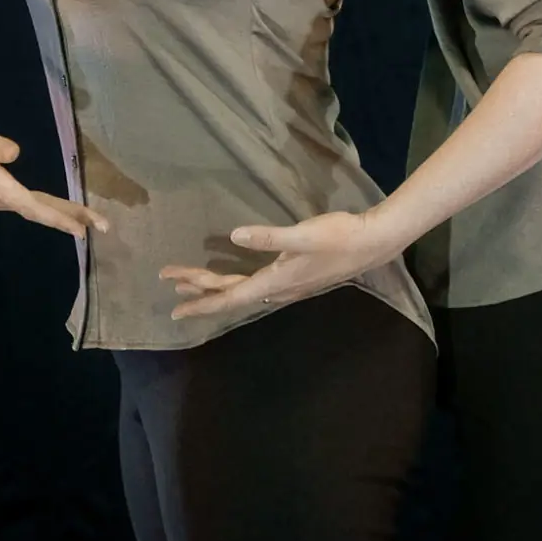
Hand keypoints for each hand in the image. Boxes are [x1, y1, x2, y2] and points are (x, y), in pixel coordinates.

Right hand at [0, 117, 107, 239]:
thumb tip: (14, 154)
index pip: (32, 205)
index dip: (58, 216)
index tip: (82, 228)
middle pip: (38, 210)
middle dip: (70, 217)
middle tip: (102, 225)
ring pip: (31, 207)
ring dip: (59, 212)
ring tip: (86, 218)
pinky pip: (22, 203)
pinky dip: (43, 207)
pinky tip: (55, 209)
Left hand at [163, 210, 398, 322]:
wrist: (372, 244)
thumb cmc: (338, 237)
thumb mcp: (302, 234)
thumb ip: (268, 237)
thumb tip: (234, 237)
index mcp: (275, 281)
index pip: (230, 297)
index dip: (201, 300)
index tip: (174, 306)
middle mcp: (277, 289)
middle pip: (231, 294)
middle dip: (199, 288)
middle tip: (169, 281)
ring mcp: (287, 286)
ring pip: (242, 291)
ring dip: (215, 287)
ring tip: (192, 281)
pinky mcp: (295, 278)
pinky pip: (255, 287)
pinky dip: (236, 285)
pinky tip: (237, 280)